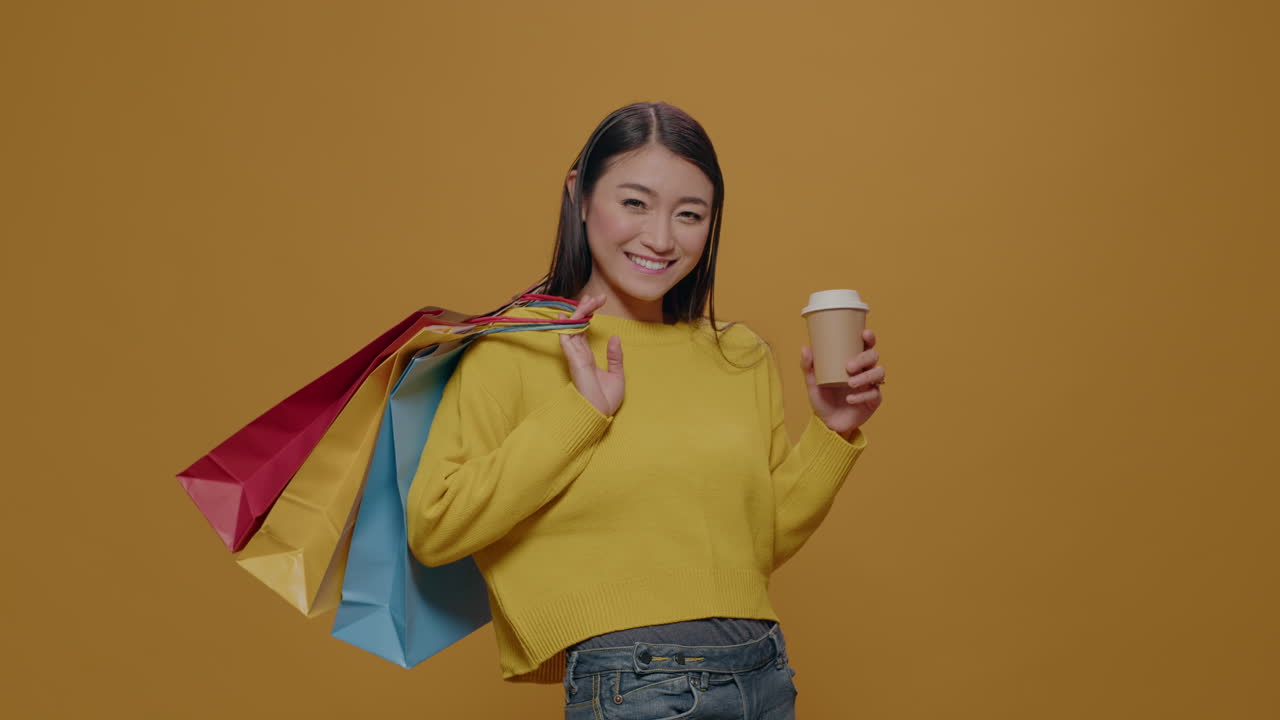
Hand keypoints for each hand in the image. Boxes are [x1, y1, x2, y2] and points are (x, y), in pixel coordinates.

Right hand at [559, 294, 624, 416]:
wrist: (600, 414)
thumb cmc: (606, 399)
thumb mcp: (616, 374)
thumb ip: (614, 356)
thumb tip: (615, 338)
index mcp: (587, 357)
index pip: (583, 330)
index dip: (587, 315)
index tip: (597, 301)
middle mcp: (579, 355)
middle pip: (577, 326)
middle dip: (584, 309)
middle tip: (596, 296)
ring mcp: (575, 357)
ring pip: (571, 328)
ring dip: (579, 313)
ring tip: (590, 300)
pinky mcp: (574, 361)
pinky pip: (567, 339)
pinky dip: (569, 326)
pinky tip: (574, 315)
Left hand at [800, 329, 883, 439]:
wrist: (827, 423)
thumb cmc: (823, 399)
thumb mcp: (813, 382)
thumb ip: (808, 366)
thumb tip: (805, 348)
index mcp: (853, 361)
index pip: (866, 345)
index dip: (869, 338)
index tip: (864, 334)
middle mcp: (865, 371)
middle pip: (874, 357)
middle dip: (864, 358)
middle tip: (849, 366)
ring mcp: (871, 385)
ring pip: (879, 374)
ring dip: (865, 377)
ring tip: (850, 383)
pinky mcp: (873, 401)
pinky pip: (874, 394)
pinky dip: (861, 396)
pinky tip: (850, 398)